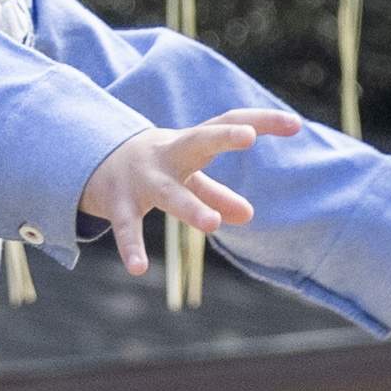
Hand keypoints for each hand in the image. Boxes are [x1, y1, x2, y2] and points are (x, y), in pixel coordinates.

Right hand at [80, 112, 294, 275]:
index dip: (262, 122)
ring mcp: (141, 179)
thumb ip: (216, 193)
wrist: (95, 160)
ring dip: (190, 207)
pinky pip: (126, 228)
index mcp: (190, 143)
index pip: (229, 123)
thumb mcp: (187, 176)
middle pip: (197, 142)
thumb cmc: (158, 167)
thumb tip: (249, 215)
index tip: (296, 124)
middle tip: (249, 137)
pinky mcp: (118, 204)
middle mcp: (167, 155)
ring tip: (213, 225)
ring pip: (168, 193)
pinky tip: (139, 269)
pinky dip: (131, 247)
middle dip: (221, 138)